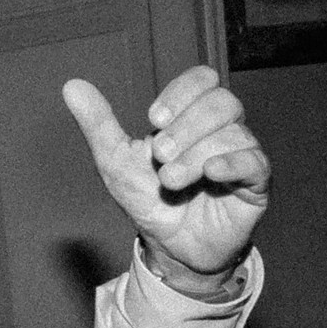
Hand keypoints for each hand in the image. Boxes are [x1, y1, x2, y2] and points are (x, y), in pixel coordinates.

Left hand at [62, 66, 268, 287]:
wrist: (168, 247)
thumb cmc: (149, 199)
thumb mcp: (116, 161)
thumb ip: (99, 124)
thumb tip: (71, 86)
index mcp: (193, 116)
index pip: (203, 80)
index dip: (182, 92)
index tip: (153, 118)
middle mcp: (222, 130)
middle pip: (221, 103)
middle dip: (187, 126)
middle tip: (160, 156)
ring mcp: (241, 155)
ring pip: (234, 134)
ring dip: (195, 156)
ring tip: (171, 181)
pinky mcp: (255, 185)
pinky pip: (255, 163)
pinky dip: (232, 163)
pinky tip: (211, 173)